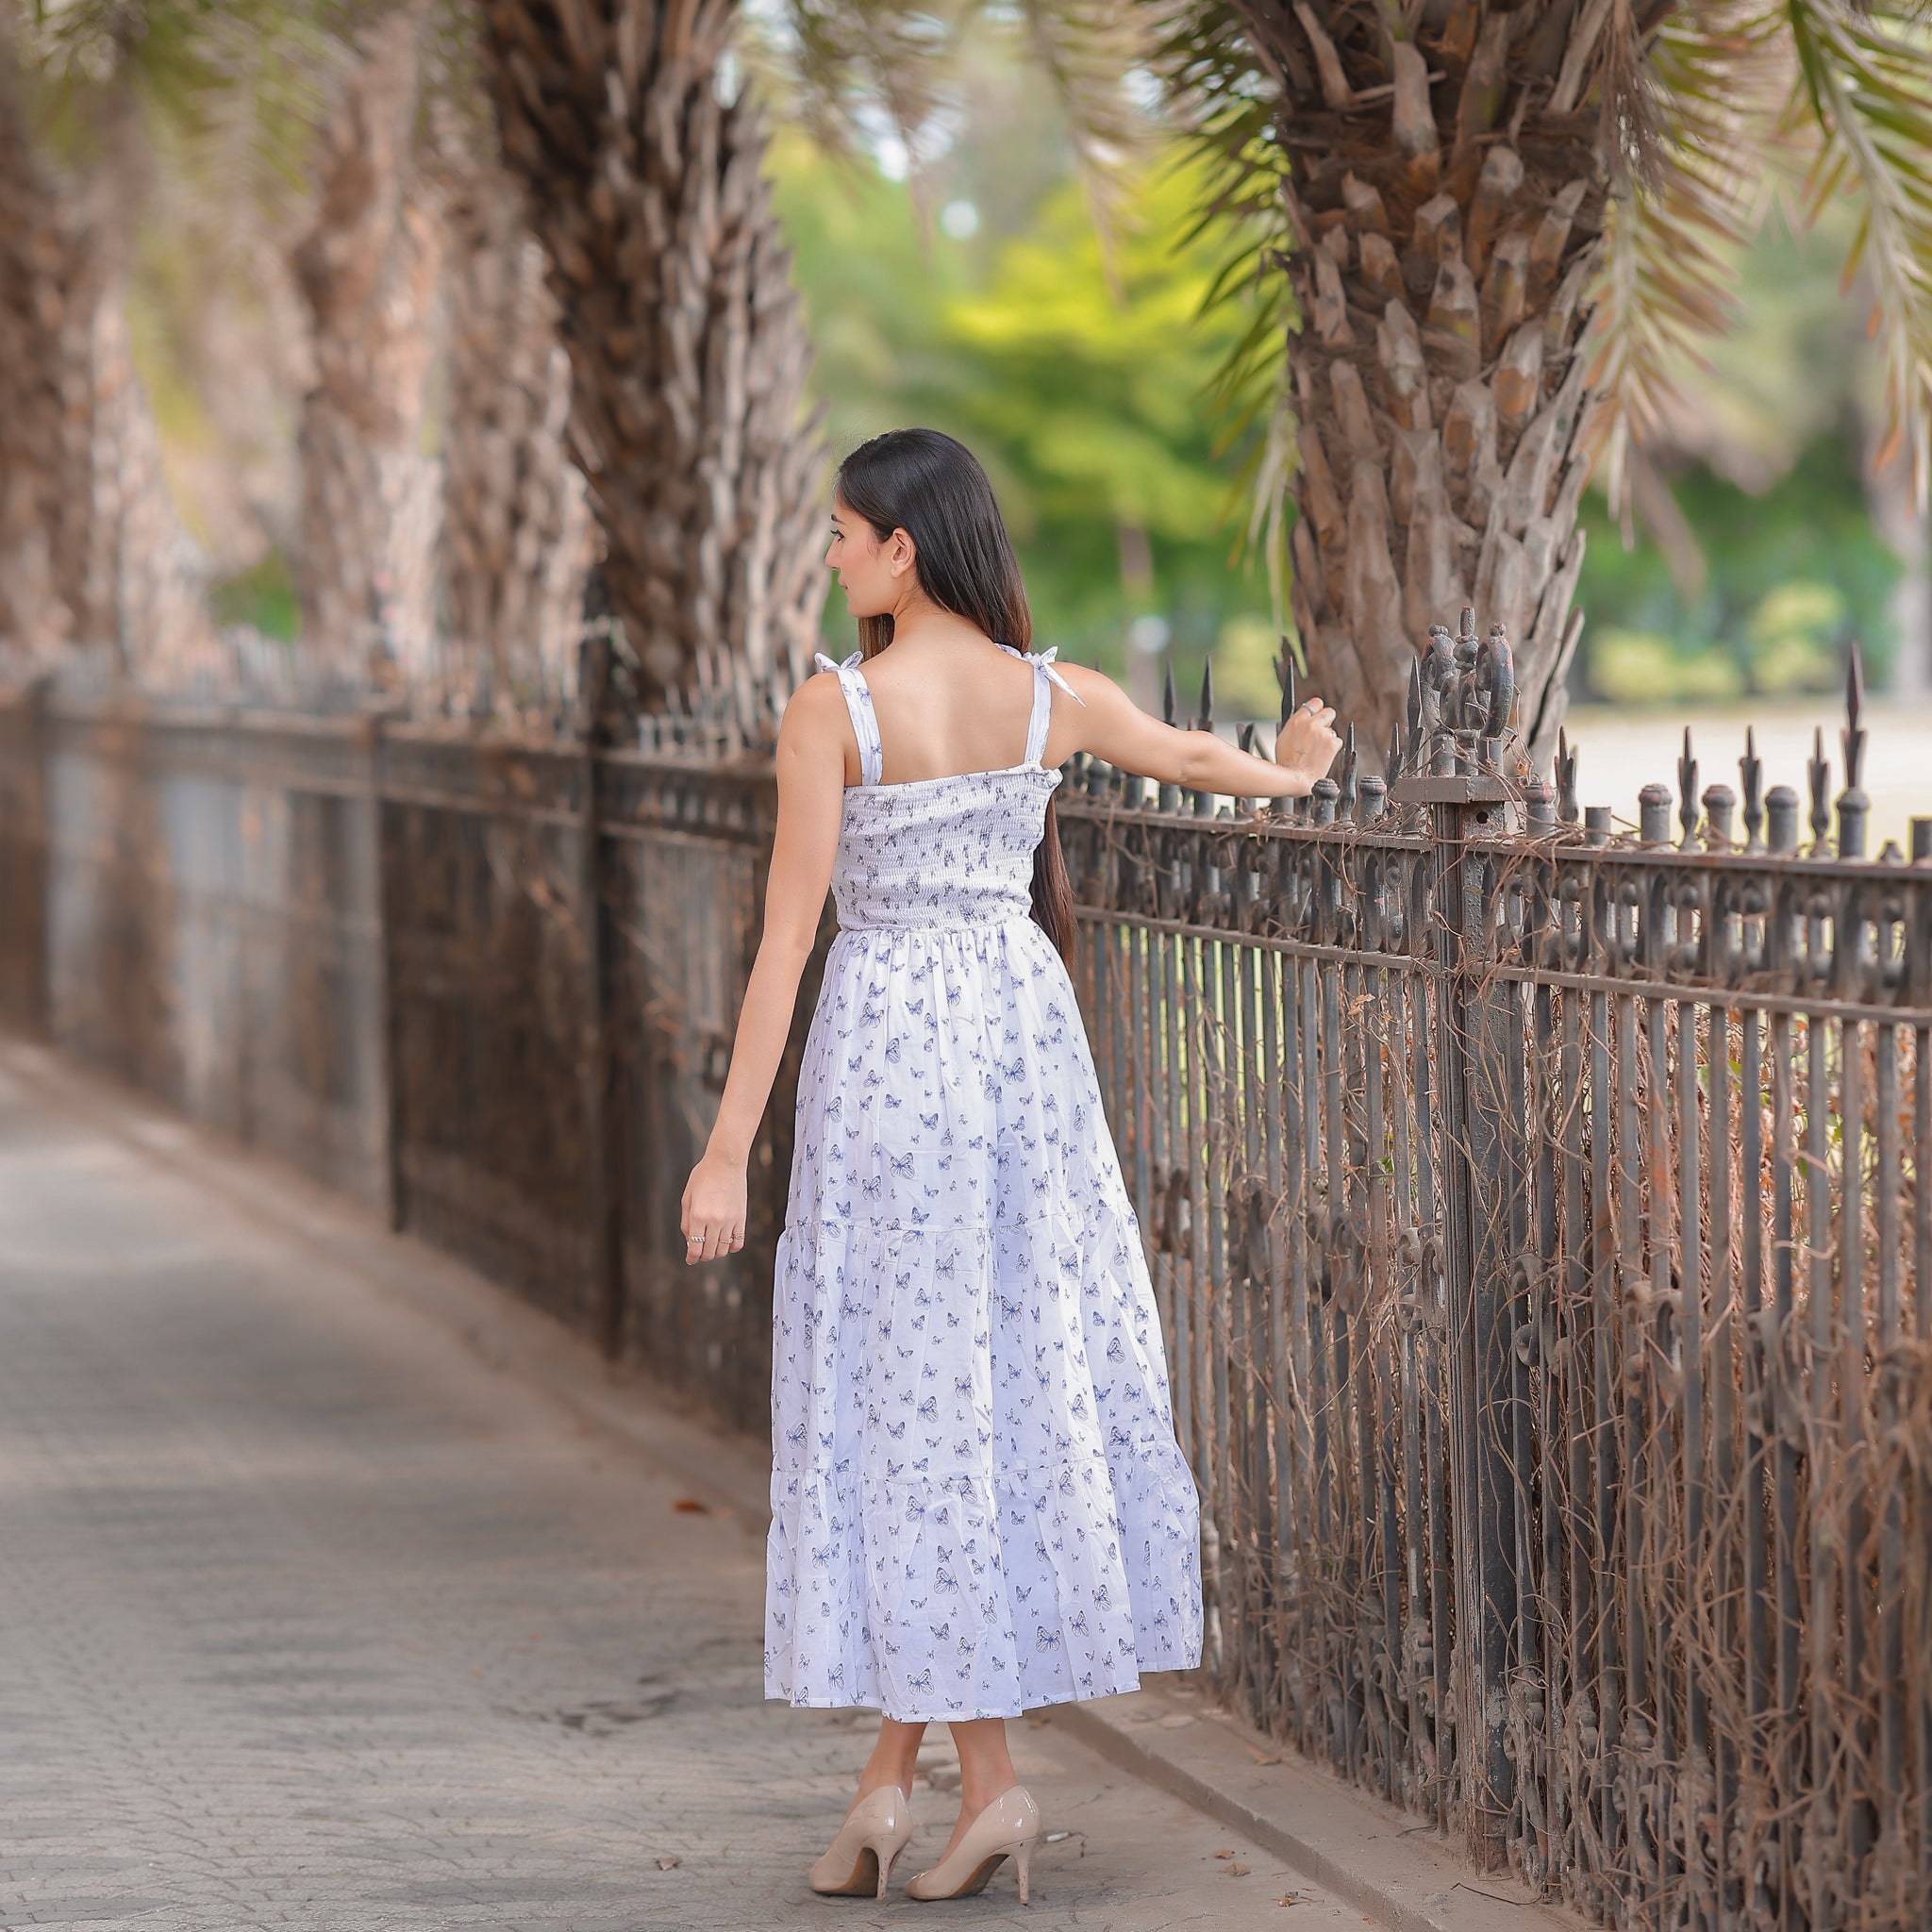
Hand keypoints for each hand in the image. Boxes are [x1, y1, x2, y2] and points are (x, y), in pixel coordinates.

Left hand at [680, 1149, 747, 1263]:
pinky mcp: (741, 1218)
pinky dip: (731, 1247)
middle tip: (699, 1252)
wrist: (726, 1162)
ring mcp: (730, 1220)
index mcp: (698, 1216)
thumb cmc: (703, 1177)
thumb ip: (686, 1221)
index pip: (695, 1249)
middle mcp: (715, 1221)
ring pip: (723, 1250)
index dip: (691, 1258)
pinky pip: (738, 1242)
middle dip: (702, 1256)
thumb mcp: (687, 1197)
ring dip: (716, 1252)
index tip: (690, 1259)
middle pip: (709, 1253)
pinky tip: (725, 1241)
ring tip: (711, 1244)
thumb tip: (689, 1240)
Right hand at [1274, 696, 1341, 785]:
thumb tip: (1304, 720)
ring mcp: (1323, 733)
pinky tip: (1323, 757)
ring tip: (1317, 752)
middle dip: (1328, 721)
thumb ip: (1296, 726)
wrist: (1293, 778)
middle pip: (1329, 712)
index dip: (1318, 710)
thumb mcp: (1284, 738)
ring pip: (1332, 731)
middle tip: (1323, 733)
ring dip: (1328, 739)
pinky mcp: (1332, 744)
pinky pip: (1337, 742)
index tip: (1319, 715)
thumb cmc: (1286, 762)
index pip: (1315, 703)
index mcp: (1297, 720)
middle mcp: (1310, 723)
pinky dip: (1333, 750)